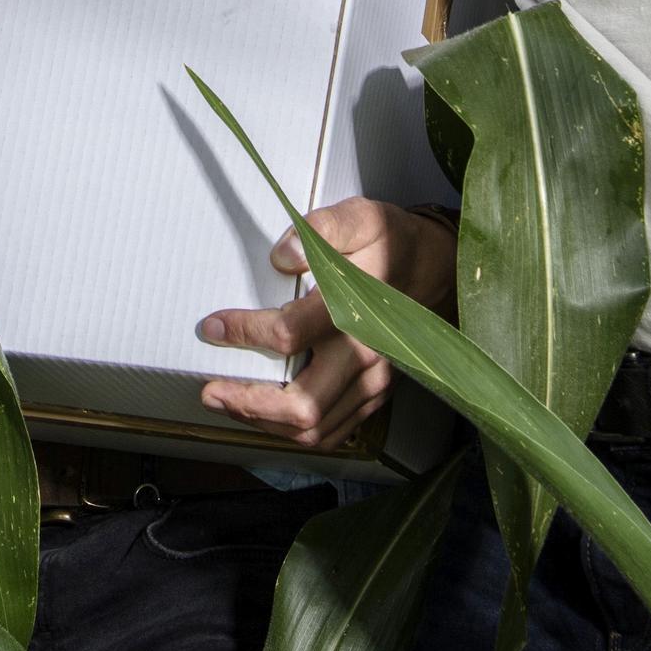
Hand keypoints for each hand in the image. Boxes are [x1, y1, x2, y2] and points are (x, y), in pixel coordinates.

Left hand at [196, 200, 455, 452]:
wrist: (439, 270)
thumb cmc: (392, 244)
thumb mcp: (361, 218)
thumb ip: (322, 229)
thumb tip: (282, 255)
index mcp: (358, 309)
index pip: (290, 334)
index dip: (245, 333)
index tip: (214, 326)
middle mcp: (367, 354)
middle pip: (304, 404)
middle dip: (249, 402)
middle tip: (211, 390)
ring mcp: (374, 382)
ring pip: (315, 427)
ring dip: (265, 422)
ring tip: (229, 403)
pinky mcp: (376, 396)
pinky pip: (332, 431)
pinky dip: (293, 432)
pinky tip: (266, 416)